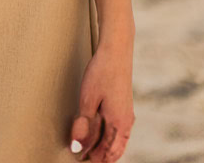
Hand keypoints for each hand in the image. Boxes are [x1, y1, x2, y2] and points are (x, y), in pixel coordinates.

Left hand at [68, 44, 134, 160]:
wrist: (116, 51)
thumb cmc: (102, 73)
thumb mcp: (88, 101)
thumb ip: (83, 126)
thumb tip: (76, 148)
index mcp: (118, 124)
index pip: (105, 152)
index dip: (91, 158)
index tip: (78, 160)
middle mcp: (126, 123)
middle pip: (114, 151)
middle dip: (100, 158)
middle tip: (84, 160)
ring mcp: (127, 115)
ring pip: (119, 142)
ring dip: (106, 150)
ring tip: (92, 154)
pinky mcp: (125, 107)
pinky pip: (120, 132)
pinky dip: (111, 140)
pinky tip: (103, 137)